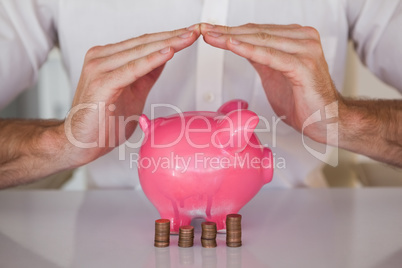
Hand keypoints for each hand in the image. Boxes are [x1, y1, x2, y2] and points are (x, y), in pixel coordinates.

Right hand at [64, 25, 200, 165]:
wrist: (80, 142)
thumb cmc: (103, 121)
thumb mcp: (133, 93)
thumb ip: (146, 74)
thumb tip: (164, 56)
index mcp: (108, 58)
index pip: (144, 43)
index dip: (170, 37)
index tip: (191, 33)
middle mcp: (101, 58)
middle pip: (144, 43)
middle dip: (173, 36)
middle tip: (196, 30)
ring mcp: (99, 68)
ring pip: (140, 52)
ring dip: (168, 44)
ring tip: (188, 37)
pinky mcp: (101, 83)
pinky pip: (132, 69)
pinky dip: (151, 60)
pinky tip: (168, 52)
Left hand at [200, 23, 342, 144]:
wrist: (326, 121)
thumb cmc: (304, 100)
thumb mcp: (275, 74)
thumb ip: (262, 58)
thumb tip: (242, 46)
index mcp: (296, 38)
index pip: (257, 30)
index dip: (231, 30)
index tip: (210, 30)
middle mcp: (303, 39)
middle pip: (257, 32)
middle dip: (226, 32)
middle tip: (204, 30)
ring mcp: (306, 50)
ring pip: (262, 40)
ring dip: (232, 38)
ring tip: (211, 36)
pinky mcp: (304, 66)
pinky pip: (270, 56)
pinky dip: (249, 50)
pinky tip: (231, 45)